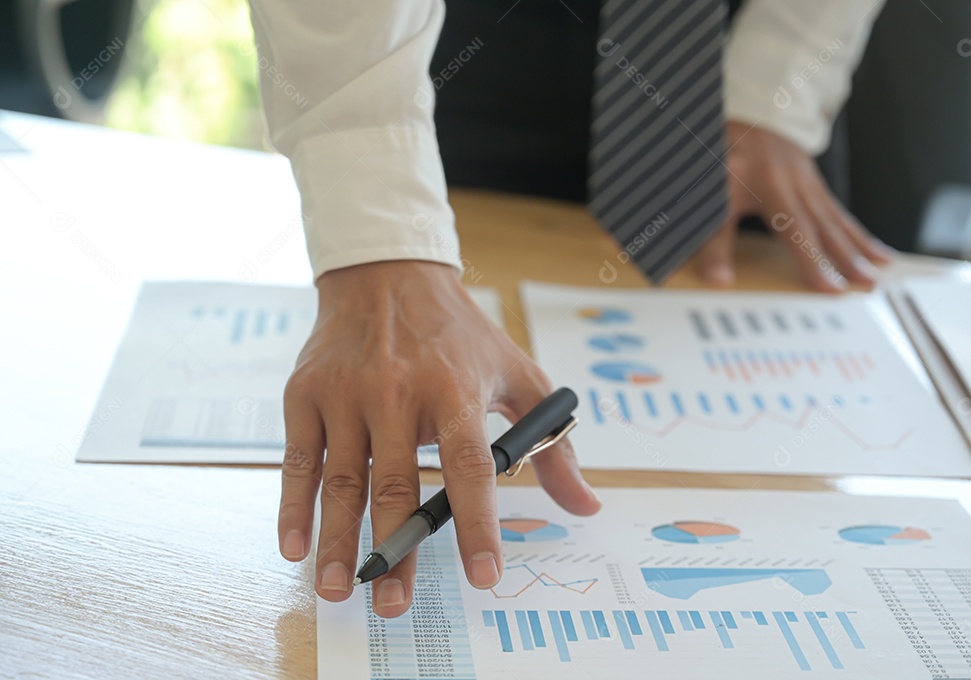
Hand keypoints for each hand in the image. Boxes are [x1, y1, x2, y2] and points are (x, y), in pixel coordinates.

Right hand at [277, 261, 600, 616]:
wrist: (387, 273)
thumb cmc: (459, 333)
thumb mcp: (518, 373)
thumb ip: (552, 442)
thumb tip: (586, 505)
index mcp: (456, 389)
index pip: (471, 467)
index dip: (478, 523)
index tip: (485, 575)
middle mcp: (399, 392)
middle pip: (398, 484)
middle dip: (396, 549)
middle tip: (393, 605)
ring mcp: (348, 393)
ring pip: (343, 480)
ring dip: (339, 540)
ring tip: (340, 590)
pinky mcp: (307, 393)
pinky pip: (298, 459)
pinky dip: (293, 506)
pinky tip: (296, 547)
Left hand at [698, 121, 892, 291]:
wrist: (745, 114)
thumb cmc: (724, 154)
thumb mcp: (711, 193)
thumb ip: (714, 238)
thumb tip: (717, 280)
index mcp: (765, 182)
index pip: (791, 228)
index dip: (810, 259)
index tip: (829, 286)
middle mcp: (792, 181)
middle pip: (823, 225)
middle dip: (845, 257)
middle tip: (867, 284)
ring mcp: (807, 181)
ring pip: (836, 219)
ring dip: (858, 248)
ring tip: (878, 272)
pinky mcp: (815, 184)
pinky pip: (839, 212)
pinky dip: (857, 234)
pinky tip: (875, 251)